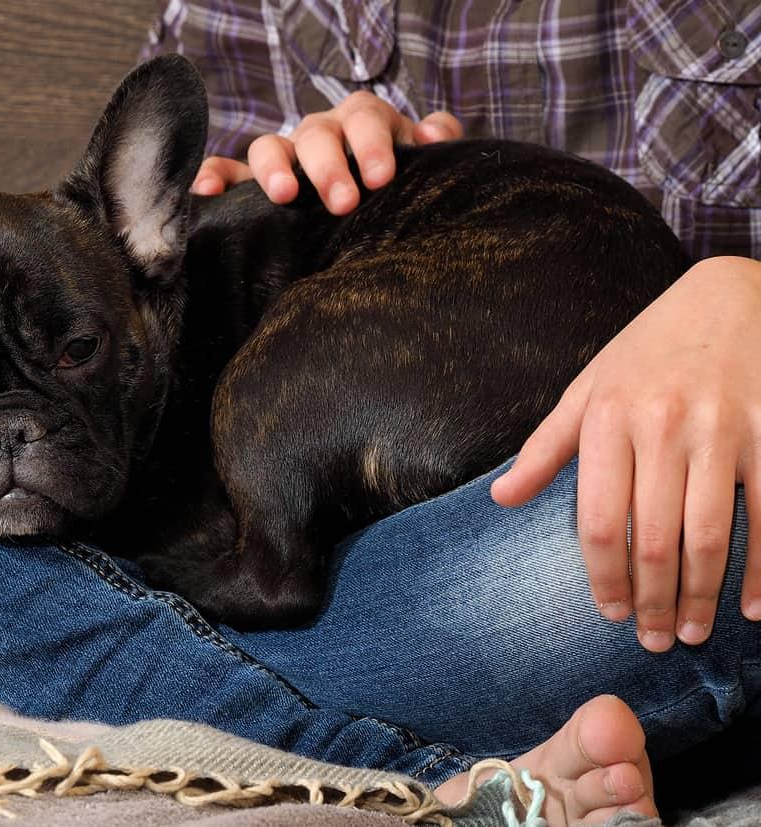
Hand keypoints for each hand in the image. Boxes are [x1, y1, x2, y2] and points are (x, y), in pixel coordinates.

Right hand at [191, 91, 462, 213]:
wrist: (375, 212)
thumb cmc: (398, 187)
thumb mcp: (423, 166)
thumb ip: (435, 143)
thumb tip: (435, 133)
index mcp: (361, 124)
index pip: (364, 119)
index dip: (371, 145)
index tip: (380, 180)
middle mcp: (320, 134)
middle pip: (316, 133)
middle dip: (329, 165)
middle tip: (344, 203)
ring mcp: (285, 157)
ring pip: (269, 146)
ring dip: (274, 168)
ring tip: (284, 195)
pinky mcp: (253, 184)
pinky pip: (228, 172)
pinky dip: (214, 176)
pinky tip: (204, 192)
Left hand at [492, 256, 760, 651]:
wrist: (729, 296)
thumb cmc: (647, 351)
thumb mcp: (587, 389)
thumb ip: (545, 448)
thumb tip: (500, 498)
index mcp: (608, 420)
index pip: (597, 521)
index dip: (602, 577)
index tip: (609, 612)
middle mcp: (662, 426)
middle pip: (652, 539)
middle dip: (650, 601)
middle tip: (651, 641)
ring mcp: (723, 430)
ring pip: (711, 536)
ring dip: (701, 596)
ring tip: (691, 633)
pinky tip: (755, 607)